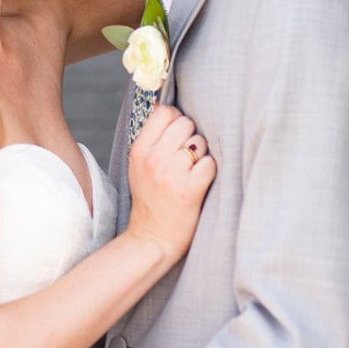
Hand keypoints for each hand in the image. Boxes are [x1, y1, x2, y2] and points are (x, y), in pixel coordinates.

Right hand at [124, 104, 215, 262]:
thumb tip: (169, 109)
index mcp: (139, 150)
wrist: (151, 238)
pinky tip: (199, 183)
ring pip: (200, 142)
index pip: (164, 112)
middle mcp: (153, 158)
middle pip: (185, 123)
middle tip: (186, 157)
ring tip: (190, 172)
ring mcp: (171, 174)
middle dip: (190, 136)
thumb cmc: (150, 200)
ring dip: (201, 155)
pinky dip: (208, 172)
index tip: (177, 135)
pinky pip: (210, 164)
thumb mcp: (138, 166)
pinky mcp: (190, 189)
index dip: (176, 120)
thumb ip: (152, 140)